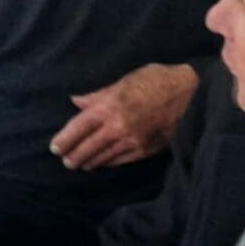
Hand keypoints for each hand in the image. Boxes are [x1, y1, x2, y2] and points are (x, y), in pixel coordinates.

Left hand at [50, 63, 197, 170]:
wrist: (189, 93)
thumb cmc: (154, 80)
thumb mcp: (122, 81)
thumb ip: (97, 95)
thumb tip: (76, 101)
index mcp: (108, 106)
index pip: (78, 127)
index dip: (65, 139)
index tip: (55, 148)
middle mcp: (118, 127)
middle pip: (89, 146)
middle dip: (74, 155)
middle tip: (65, 161)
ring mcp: (133, 141)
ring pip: (105, 156)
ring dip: (90, 162)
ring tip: (80, 165)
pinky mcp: (147, 149)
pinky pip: (122, 160)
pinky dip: (109, 163)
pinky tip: (103, 164)